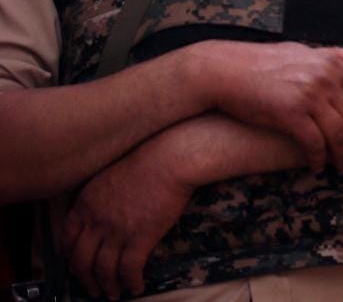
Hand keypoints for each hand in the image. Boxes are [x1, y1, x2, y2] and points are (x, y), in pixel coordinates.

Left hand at [61, 139, 192, 299]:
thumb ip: (101, 199)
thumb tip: (105, 217)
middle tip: (93, 288)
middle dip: (85, 279)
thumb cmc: (148, 161)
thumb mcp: (111, 176)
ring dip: (108, 286)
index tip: (76, 265)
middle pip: (81, 260)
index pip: (67, 238)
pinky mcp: (140, 239)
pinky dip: (131, 282)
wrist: (171, 160)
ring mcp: (116, 231)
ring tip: (114, 293)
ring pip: (103, 270)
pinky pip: (129, 270)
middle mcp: (96, 221)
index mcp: (86, 203)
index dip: (70, 257)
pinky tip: (137, 287)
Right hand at [193, 41, 342, 174]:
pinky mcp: (290, 114)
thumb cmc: (262, 62)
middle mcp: (326, 79)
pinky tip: (317, 167)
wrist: (224, 69)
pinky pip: (314, 144)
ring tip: (342, 170)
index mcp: (333, 65)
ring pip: (339, 136)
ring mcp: (309, 96)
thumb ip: (333, 54)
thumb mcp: (303, 51)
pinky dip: (319, 159)